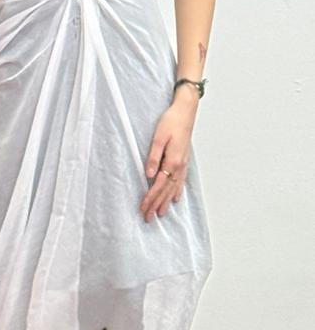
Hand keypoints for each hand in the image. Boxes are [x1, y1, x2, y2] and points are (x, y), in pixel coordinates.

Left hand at [140, 90, 197, 222]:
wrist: (185, 111)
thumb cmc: (171, 122)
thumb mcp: (158, 138)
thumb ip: (154, 157)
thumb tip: (149, 175)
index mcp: (172, 161)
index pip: (158, 185)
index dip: (150, 199)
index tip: (143, 209)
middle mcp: (179, 166)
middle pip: (166, 191)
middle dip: (156, 205)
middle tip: (148, 218)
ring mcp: (183, 164)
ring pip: (174, 188)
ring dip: (166, 202)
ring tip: (161, 214)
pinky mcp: (184, 160)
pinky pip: (181, 181)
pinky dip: (177, 192)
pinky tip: (175, 199)